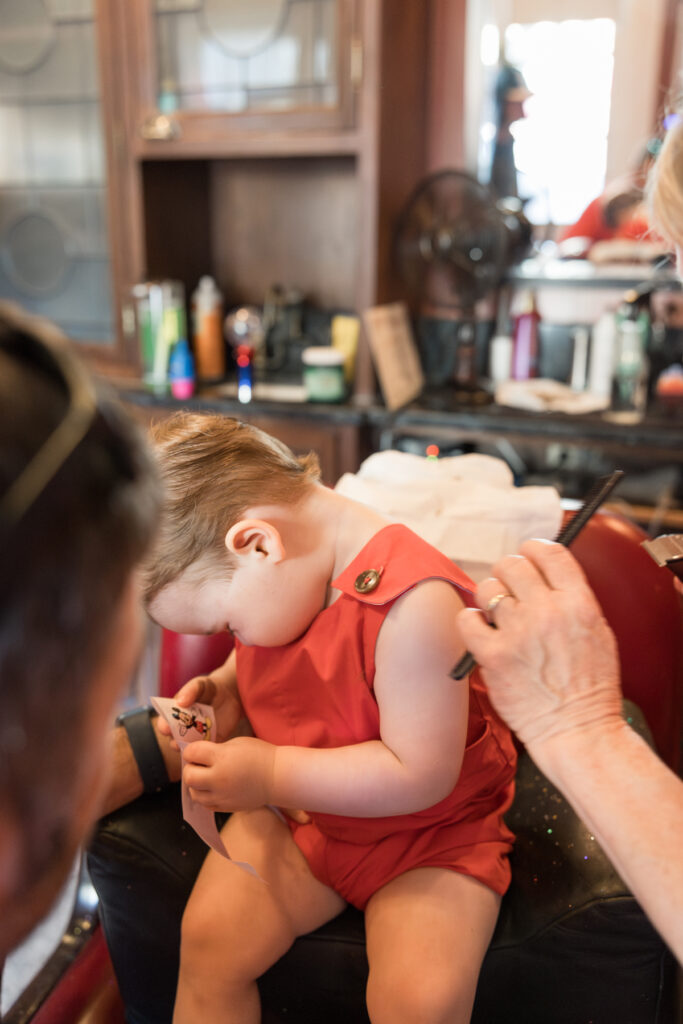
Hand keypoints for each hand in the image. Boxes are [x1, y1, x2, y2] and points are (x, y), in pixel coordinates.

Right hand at [157, 674, 241, 747]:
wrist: (230, 695)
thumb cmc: (209, 688)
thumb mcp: (200, 685)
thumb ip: (190, 690)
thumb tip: (179, 702)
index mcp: (175, 714)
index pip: (164, 723)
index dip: (163, 727)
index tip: (166, 728)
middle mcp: (183, 728)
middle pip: (174, 739)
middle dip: (175, 742)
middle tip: (179, 741)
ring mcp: (196, 737)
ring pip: (187, 748)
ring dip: (189, 750)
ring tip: (194, 747)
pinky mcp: (210, 742)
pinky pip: (204, 752)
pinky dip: (204, 754)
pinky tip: (208, 751)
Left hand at [182, 736, 275, 811]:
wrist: (278, 777)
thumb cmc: (259, 755)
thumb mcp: (236, 743)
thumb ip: (215, 750)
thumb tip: (197, 756)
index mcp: (222, 757)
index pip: (192, 753)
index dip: (191, 751)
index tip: (196, 751)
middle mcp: (219, 778)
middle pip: (189, 777)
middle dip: (190, 768)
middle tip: (199, 765)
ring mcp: (222, 796)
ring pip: (194, 794)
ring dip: (196, 784)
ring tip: (206, 777)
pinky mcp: (226, 807)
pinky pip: (205, 804)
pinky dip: (205, 796)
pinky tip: (214, 788)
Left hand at [457, 540, 623, 748]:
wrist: (578, 731)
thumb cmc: (590, 688)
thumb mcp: (597, 632)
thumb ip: (571, 600)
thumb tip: (542, 575)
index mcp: (579, 603)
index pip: (550, 553)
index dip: (533, 549)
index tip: (527, 555)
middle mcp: (548, 612)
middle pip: (512, 564)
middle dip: (507, 573)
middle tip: (508, 589)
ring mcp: (518, 633)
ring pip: (488, 589)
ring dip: (489, 599)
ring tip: (498, 618)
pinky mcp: (493, 656)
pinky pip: (468, 620)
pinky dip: (471, 623)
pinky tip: (482, 634)